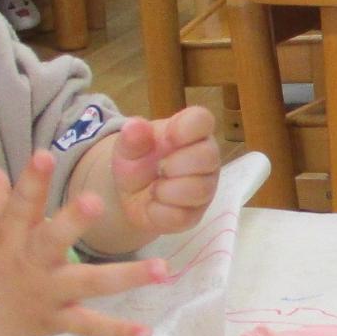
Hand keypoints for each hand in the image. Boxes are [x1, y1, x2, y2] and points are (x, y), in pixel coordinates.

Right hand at [0, 153, 165, 335]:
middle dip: (73, 222)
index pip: (19, 203)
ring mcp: (44, 293)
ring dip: (126, 277)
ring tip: (163, 270)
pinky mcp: (52, 320)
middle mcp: (28, 262)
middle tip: (97, 201)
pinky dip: (116, 332)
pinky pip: (88, 326)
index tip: (44, 153)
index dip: (32, 179)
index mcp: (7, 236)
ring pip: (87, 284)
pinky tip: (146, 332)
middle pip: (52, 239)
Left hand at [108, 105, 219, 235]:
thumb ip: (132, 138)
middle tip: (159, 167)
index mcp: (191, 133)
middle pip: (208, 157)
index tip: (168, 137)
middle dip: (176, 164)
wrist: (132, 195)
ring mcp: (205, 187)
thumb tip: (135, 126)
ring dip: (167, 190)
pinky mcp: (195, 214)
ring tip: (154, 188)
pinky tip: (153, 204)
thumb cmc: (138, 162)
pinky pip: (183, 215)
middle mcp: (206, 159)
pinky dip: (160, 211)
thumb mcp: (128, 147)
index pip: (203, 120)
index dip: (187, 127)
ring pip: (200, 189)